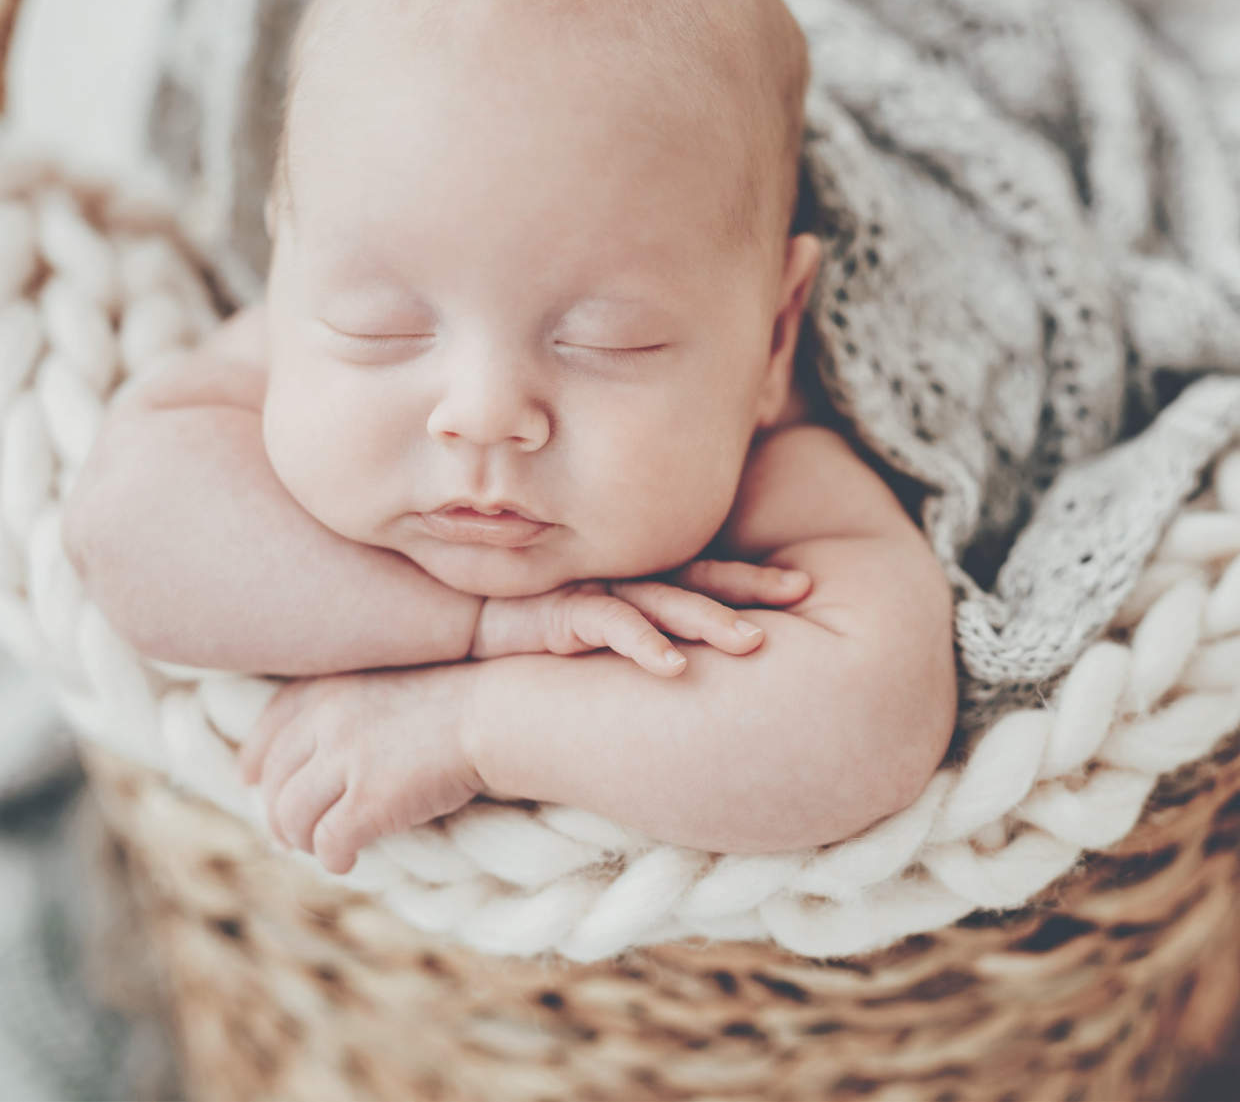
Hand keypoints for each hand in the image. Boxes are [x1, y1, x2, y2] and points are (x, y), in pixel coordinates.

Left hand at [236, 663, 483, 874]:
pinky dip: (333, 857)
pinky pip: (328, 841)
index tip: (249, 780)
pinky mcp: (369, 801)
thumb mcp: (392, 684)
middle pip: (274, 779)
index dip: (255, 758)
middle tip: (289, 834)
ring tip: (322, 848)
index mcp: (331, 687)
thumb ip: (353, 708)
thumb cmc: (460, 697)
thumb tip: (324, 755)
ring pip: (292, 816)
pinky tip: (347, 860)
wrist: (497, 712)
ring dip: (302, 839)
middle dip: (276, 812)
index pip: (270, 726)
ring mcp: (346, 760)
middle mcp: (328, 720)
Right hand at [469, 559, 812, 676]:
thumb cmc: (509, 620)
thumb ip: (622, 628)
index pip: (701, 572)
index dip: (750, 575)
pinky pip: (608, 625)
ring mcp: (589, 591)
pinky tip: (673, 668)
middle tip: (802, 588)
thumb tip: (683, 668)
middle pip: (696, 578)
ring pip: (662, 601)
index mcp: (629, 579)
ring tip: (753, 643)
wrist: (437, 609)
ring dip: (708, 620)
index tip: (802, 583)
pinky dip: (641, 644)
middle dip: (750, 584)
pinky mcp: (557, 611)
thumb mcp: (577, 623)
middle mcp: (616, 580)